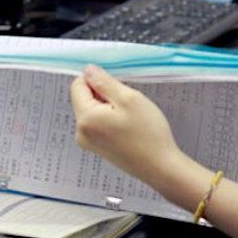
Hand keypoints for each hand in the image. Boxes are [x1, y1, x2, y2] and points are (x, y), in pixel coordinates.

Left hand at [70, 64, 183, 182]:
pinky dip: (111, 118)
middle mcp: (81, 132)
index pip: (77, 86)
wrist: (160, 167)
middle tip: (126, 103)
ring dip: (109, 106)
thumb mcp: (128, 98)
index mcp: (85, 119)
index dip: (96, 79)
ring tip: (129, 116)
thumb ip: (104, 82)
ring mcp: (89, 142)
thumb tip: (88, 71)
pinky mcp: (98, 148)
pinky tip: (128, 126)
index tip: (116, 85)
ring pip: (92, 110)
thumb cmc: (148, 134)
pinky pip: (99, 123)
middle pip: (83, 98)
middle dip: (103, 94)